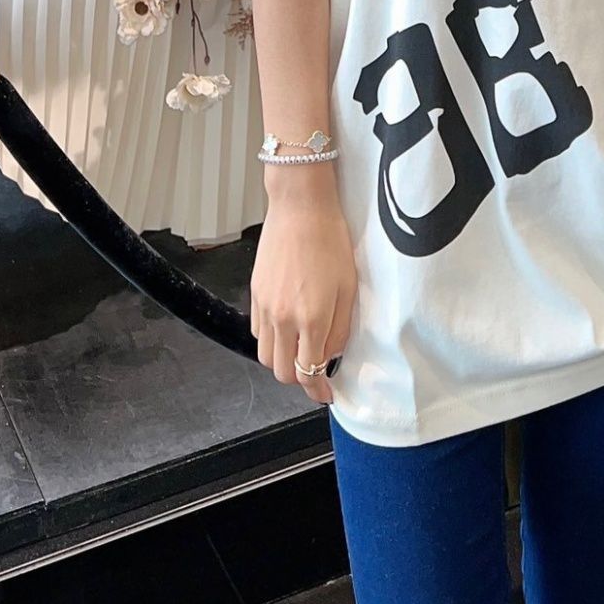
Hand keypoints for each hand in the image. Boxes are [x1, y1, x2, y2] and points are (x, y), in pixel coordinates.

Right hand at [250, 195, 357, 405]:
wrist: (300, 208)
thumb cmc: (331, 241)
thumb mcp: (349, 287)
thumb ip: (341, 329)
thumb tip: (330, 355)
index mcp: (311, 319)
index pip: (308, 372)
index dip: (317, 390)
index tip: (325, 394)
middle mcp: (283, 318)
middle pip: (282, 372)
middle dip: (300, 380)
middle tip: (316, 372)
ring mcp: (264, 307)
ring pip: (265, 355)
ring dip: (282, 362)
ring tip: (301, 351)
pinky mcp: (255, 294)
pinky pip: (257, 332)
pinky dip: (270, 340)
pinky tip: (287, 328)